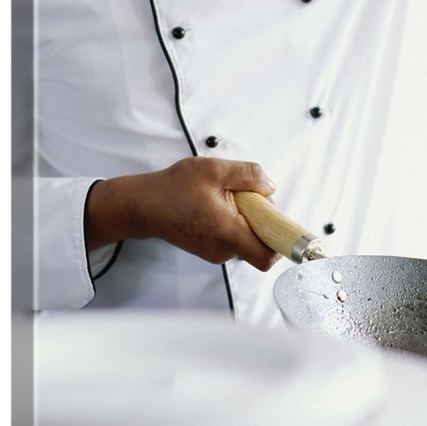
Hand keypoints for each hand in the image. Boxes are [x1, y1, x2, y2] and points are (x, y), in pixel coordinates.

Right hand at [85, 156, 282, 271]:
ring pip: (246, 236)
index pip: (268, 255)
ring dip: (244, 216)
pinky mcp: (208, 248)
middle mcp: (223, 249)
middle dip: (261, 218)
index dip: (282, 241)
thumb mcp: (215, 170)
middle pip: (261, 242)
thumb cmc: (172, 189)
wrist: (141, 205)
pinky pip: (233, 235)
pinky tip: (214, 203)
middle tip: (243, 195)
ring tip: (222, 196)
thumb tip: (270, 187)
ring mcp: (215, 251)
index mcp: (229, 233)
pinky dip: (232, 220)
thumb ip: (249, 175)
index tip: (285, 223)